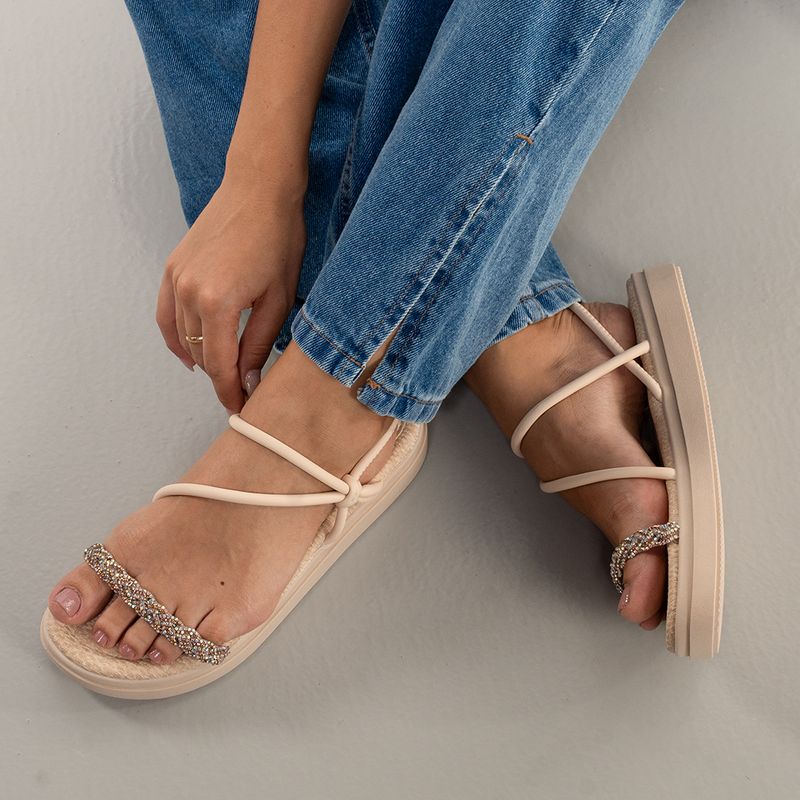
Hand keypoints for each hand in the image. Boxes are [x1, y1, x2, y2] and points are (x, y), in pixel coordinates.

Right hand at [156, 174, 305, 412]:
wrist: (258, 189)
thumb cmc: (278, 239)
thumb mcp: (278, 299)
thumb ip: (259, 344)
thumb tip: (248, 380)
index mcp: (217, 303)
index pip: (219, 365)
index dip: (231, 392)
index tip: (242, 408)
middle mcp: (188, 293)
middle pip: (200, 355)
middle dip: (221, 378)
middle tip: (243, 392)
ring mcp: (175, 279)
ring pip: (182, 339)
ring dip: (202, 360)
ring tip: (224, 374)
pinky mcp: (172, 268)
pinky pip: (166, 315)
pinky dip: (176, 338)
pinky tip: (189, 354)